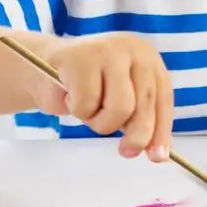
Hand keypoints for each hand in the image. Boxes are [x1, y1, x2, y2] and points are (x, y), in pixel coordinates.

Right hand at [29, 32, 172, 161]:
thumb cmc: (88, 87)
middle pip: (144, 103)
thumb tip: (159, 154)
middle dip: (137, 135)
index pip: (163, 96)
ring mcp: (107, 51)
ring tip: (89, 111)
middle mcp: (132, 49)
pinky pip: (88, 104)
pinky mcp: (81, 60)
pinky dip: (79, 110)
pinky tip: (71, 97)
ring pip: (120, 107)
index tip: (157, 156)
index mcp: (147, 57)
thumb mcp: (121, 99)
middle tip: (126, 151)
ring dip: (102, 122)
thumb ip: (141, 119)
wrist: (43, 67)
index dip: (162, 129)